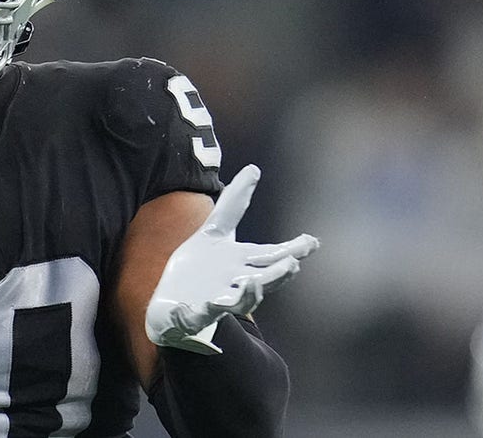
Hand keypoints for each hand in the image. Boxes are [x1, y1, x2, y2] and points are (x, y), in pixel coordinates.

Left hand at [146, 165, 318, 353]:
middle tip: (294, 265)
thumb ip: (234, 204)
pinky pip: (202, 313)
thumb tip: (254, 168)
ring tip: (254, 282)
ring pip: (239, 301)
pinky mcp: (195, 313)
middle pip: (263, 279)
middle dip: (278, 274)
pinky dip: (206, 309)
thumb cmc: (199, 269)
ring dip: (249, 294)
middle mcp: (235, 283)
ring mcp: (217, 299)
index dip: (291, 250)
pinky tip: (209, 302)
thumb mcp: (214, 232)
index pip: (271, 255)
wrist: (171, 303)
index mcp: (241, 263)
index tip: (312, 242)